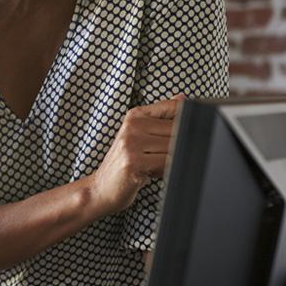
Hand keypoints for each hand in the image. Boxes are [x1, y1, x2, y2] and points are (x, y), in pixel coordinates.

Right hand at [89, 94, 185, 213]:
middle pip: (177, 130)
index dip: (184, 124)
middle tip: (160, 157)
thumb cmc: (124, 164)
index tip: (176, 138)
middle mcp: (132, 126)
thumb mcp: (140, 136)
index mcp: (135, 116)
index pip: (174, 109)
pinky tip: (151, 173)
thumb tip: (182, 98)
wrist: (101, 188)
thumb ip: (161, 117)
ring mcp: (132, 143)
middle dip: (177, 147)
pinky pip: (166, 163)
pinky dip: (166, 170)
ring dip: (171, 160)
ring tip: (154, 166)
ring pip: (174, 147)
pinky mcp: (133, 161)